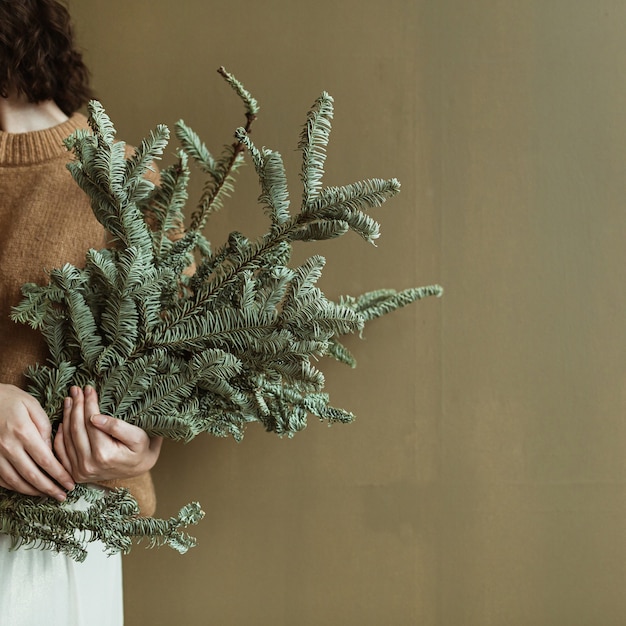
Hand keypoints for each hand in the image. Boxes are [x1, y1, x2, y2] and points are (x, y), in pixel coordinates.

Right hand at [0, 383, 74, 500]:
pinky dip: (15, 487)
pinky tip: (27, 488)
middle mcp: (8, 447)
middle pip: (31, 475)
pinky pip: (2, 479)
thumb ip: (45, 429)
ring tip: (48, 495)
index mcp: (23, 433)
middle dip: (49, 488)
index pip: (46, 460)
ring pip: (15, 481)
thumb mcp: (33, 407)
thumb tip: (51, 451)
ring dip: (33, 491)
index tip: (71, 483)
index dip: (60, 475)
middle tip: (63, 496)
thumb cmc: (12, 400)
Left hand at [54, 385, 161, 482]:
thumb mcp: (138, 437)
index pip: (90, 423)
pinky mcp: (75, 473)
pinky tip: (64, 420)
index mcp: (104, 454)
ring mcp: (80, 471)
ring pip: (66, 438)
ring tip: (70, 400)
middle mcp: (88, 465)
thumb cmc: (141, 450)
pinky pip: (61, 451)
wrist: (139, 470)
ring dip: (67, 416)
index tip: (88, 388)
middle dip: (76, 406)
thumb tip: (95, 417)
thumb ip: (117, 427)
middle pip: (76, 429)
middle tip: (76, 390)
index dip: (89, 403)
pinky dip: (60, 434)